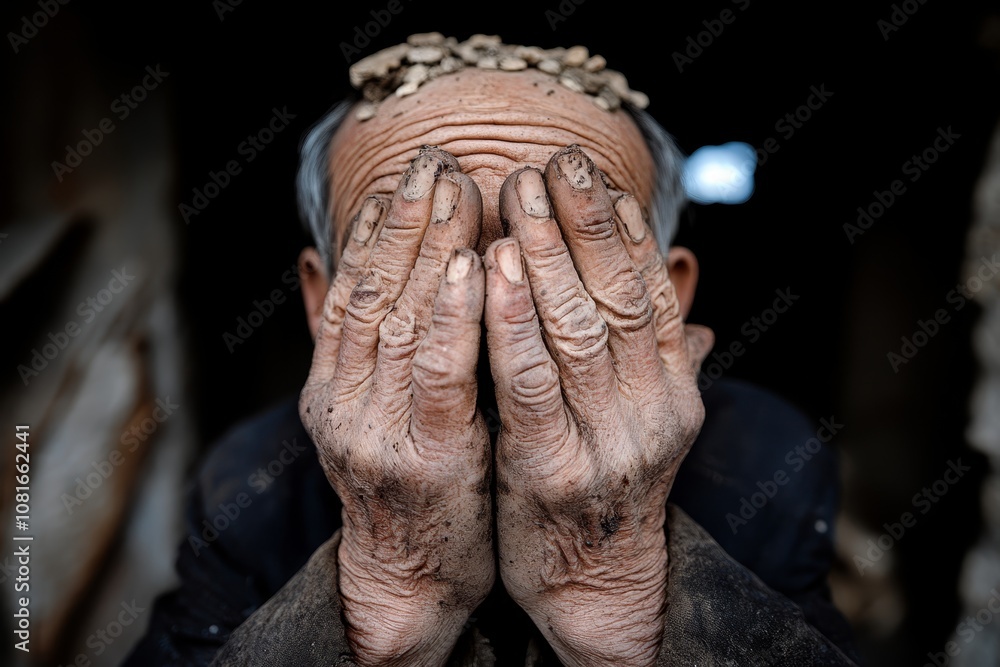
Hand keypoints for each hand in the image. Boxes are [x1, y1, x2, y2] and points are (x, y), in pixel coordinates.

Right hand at [299, 148, 493, 665]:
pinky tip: (473, 268)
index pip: (351, 290)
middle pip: (373, 293)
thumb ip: (355, 342)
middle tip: (435, 160)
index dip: (378, 229)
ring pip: (401, 322)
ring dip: (430, 251)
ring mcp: (377, 431)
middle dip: (405, 221)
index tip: (408, 175)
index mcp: (329, 387)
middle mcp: (342, 402)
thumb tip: (322, 262)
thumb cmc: (407, 483)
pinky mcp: (423, 459)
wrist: (408, 576)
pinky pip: (438, 375)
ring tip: (456, 191)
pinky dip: (453, 318)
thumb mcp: (370, 409)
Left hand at [483, 146, 713, 665]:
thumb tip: (679, 286)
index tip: (597, 177)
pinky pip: (529, 383)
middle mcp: (650, 413)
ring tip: (519, 192)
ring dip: (546, 252)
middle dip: (584, 221)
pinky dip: (512, 321)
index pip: (651, 294)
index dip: (624, 231)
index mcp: (673, 393)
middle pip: (616, 296)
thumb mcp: (640, 421)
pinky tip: (492, 270)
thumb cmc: (602, 488)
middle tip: (553, 160)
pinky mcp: (551, 471)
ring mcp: (605, 443)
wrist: (594, 587)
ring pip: (576, 328)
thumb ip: (656, 353)